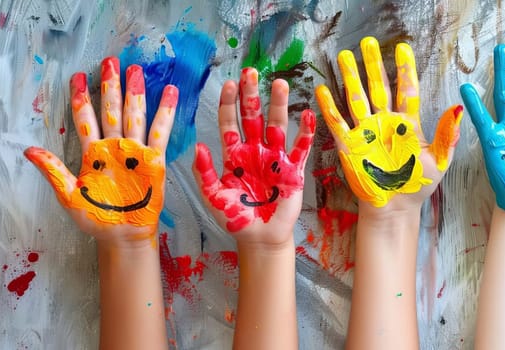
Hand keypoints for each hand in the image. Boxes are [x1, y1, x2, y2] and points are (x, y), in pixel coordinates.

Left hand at [24, 57, 176, 242]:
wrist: (123, 235)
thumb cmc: (97, 218)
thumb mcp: (69, 196)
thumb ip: (54, 171)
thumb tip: (29, 151)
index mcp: (93, 153)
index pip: (86, 118)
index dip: (81, 98)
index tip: (77, 77)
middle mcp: (114, 147)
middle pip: (111, 109)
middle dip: (110, 86)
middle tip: (111, 61)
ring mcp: (135, 151)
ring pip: (134, 115)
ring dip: (135, 93)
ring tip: (136, 70)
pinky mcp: (155, 160)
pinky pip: (161, 133)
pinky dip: (165, 113)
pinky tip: (170, 93)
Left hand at [193, 68, 314, 245]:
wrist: (259, 238)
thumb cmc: (235, 218)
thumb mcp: (213, 197)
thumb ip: (205, 173)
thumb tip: (198, 146)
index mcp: (233, 154)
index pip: (229, 122)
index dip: (229, 103)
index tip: (229, 84)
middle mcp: (254, 151)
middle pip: (253, 117)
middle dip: (252, 95)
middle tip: (251, 73)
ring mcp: (274, 158)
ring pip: (277, 125)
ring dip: (278, 105)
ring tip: (279, 84)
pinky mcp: (293, 170)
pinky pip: (300, 147)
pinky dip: (305, 132)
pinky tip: (307, 114)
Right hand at [315, 37, 461, 210]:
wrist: (395, 210)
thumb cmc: (418, 187)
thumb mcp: (439, 161)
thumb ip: (448, 134)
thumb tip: (458, 108)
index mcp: (407, 124)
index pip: (406, 90)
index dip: (405, 70)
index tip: (403, 48)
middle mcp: (385, 123)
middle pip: (378, 87)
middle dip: (373, 65)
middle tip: (369, 42)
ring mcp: (366, 132)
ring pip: (357, 98)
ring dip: (351, 77)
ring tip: (345, 55)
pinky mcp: (350, 145)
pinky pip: (338, 122)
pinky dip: (330, 107)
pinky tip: (324, 90)